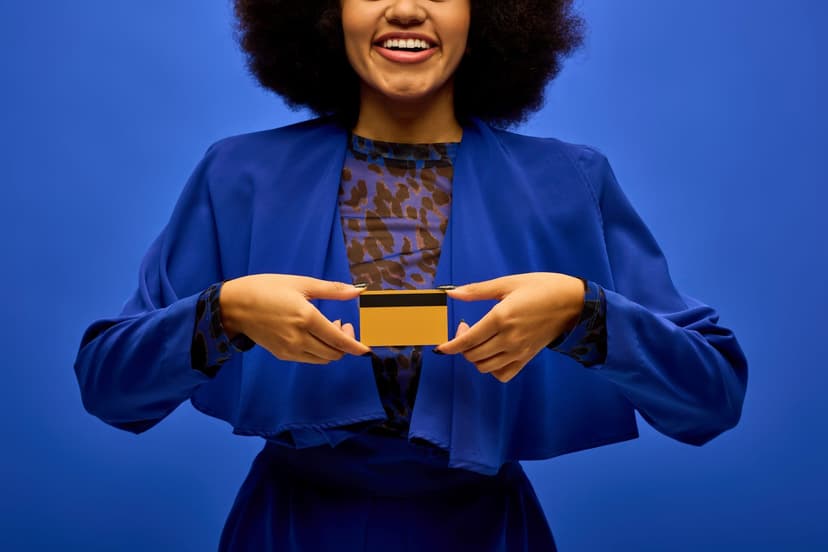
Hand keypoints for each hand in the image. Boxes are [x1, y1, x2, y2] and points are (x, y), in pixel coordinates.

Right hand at [219, 274, 370, 363]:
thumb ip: (332, 290)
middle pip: (334, 353)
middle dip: (345, 343)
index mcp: (306, 318)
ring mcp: (290, 349)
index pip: (339, 340)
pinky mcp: (282, 354)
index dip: (357, 346)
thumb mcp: (301, 283)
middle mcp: (299, 338)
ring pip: (323, 359)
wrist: (234, 306)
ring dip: (332, 347)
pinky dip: (319, 350)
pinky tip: (314, 333)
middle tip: (342, 323)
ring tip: (328, 327)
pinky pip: (309, 358)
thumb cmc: (266, 288)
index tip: (367, 348)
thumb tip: (358, 290)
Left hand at [434, 273, 584, 382]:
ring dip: (474, 357)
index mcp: (501, 318)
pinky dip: (492, 369)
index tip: (441, 345)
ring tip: (478, 339)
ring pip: (485, 367)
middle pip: (473, 355)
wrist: (573, 303)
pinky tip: (492, 354)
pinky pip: (503, 374)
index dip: (450, 345)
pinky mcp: (527, 358)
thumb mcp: (508, 283)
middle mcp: (508, 339)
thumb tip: (452, 293)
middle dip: (461, 346)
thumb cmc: (541, 287)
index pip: (467, 340)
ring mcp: (519, 352)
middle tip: (465, 327)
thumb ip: (477, 290)